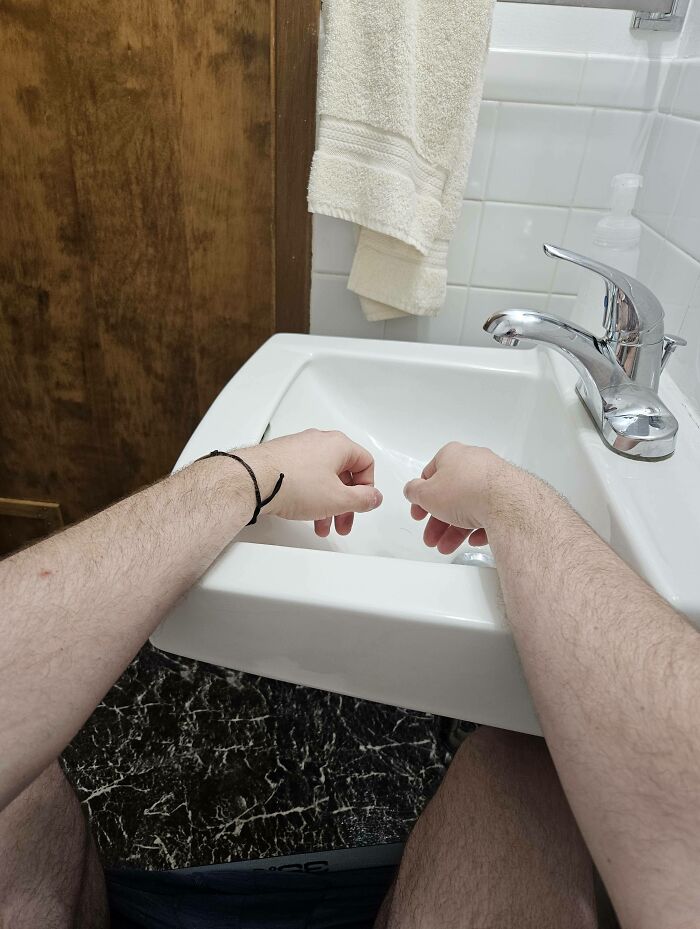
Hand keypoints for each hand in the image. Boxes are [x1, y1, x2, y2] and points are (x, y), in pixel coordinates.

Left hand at [239, 430, 381, 535]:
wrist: (254, 480)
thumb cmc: (293, 482)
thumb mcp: (338, 499)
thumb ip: (362, 499)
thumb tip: (374, 497)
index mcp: (339, 444)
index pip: (365, 463)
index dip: (367, 488)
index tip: (362, 504)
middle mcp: (319, 441)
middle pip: (343, 474)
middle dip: (345, 503)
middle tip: (342, 523)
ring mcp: (299, 448)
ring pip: (322, 478)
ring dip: (326, 504)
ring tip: (321, 525)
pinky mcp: (282, 457)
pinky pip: (304, 477)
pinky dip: (308, 495)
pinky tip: (302, 511)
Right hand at [403, 443, 513, 554]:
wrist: (505, 502)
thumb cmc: (466, 491)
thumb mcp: (427, 494)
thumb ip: (414, 492)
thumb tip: (412, 490)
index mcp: (453, 455)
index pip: (431, 475)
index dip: (422, 497)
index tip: (419, 512)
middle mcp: (475, 462)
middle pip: (451, 495)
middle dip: (439, 520)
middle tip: (432, 537)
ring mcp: (495, 478)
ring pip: (471, 506)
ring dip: (456, 529)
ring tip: (447, 546)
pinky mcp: (510, 494)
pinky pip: (491, 512)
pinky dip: (480, 527)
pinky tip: (474, 539)